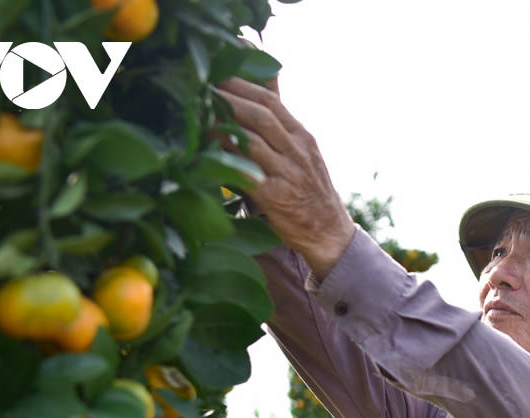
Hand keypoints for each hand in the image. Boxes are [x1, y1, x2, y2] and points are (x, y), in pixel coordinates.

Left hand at [213, 76, 355, 278]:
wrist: (330, 233)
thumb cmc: (310, 190)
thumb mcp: (302, 152)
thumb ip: (280, 125)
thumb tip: (260, 88)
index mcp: (302, 136)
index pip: (271, 100)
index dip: (241, 83)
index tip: (216, 72)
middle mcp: (297, 150)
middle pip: (262, 114)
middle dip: (229, 97)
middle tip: (201, 86)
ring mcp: (289, 174)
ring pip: (254, 140)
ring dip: (224, 124)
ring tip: (199, 113)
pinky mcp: (278, 198)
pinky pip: (250, 175)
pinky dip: (229, 162)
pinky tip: (208, 154)